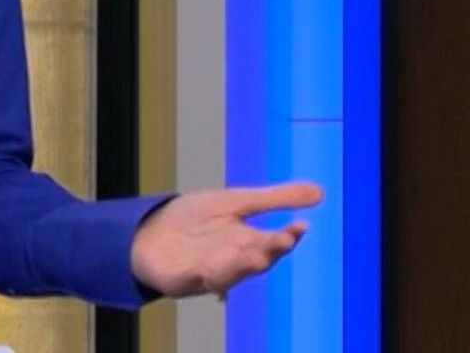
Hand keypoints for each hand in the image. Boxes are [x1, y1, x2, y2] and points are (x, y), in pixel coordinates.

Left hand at [129, 182, 321, 297]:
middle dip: (268, 250)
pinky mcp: (181, 278)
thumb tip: (319, 191)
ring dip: (242, 266)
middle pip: (254, 258)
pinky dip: (200, 275)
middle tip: (282, 241)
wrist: (149, 232)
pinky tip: (206, 269)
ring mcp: (207, 270)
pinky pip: (192, 278)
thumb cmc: (194, 220)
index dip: (286, 236)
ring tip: (256, 256)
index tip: (300, 225)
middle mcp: (232, 259)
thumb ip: (274, 199)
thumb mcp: (234, 202)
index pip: (272, 241)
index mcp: (247, 242)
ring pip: (229, 272)